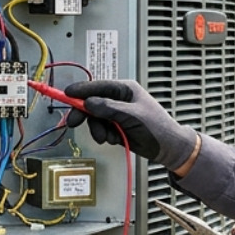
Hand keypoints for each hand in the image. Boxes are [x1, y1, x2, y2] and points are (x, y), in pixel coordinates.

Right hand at [64, 79, 198, 169]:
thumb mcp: (131, 116)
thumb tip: (88, 102)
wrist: (168, 148)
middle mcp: (119, 99)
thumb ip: (108, 108)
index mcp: (125, 89)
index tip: (67, 94)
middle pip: (92, 102)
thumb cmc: (157, 127)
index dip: (81, 90)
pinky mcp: (116, 127)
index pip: (98, 86)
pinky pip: (101, 129)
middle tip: (73, 123)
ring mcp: (117, 113)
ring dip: (97, 129)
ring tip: (107, 137)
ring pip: (95, 118)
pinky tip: (115, 139)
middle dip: (84, 114)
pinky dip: (105, 136)